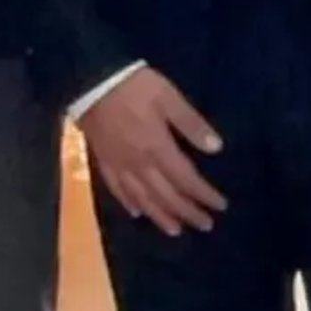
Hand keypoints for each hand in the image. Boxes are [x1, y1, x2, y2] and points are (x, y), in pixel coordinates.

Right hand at [82, 67, 226, 236]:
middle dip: (187, 212)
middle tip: (205, 226)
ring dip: (160, 217)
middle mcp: (139, 163)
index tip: (220, 206)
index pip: (186, 179)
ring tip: (175, 231)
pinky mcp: (103, 161)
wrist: (90, 79)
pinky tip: (136, 213)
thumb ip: (191, 123)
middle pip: (166, 195)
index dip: (204, 195)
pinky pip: (116, 189)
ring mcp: (119, 165)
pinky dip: (128, 203)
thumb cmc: (133, 85)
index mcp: (158, 148)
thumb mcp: (168, 96)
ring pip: (142, 199)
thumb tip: (216, 148)